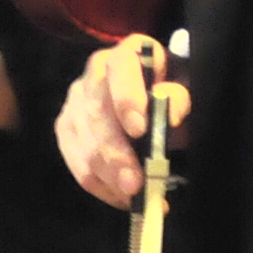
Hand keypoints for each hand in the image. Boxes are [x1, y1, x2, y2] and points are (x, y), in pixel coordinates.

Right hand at [57, 39, 189, 209]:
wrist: (155, 102)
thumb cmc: (174, 96)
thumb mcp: (186, 92)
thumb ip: (180, 97)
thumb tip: (170, 110)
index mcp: (127, 54)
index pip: (120, 68)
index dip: (126, 98)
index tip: (139, 130)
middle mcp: (94, 72)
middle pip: (96, 113)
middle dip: (115, 153)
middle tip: (135, 184)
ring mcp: (76, 100)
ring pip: (83, 142)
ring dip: (107, 174)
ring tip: (133, 198)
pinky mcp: (66, 128)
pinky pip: (75, 161)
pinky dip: (99, 185)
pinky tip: (122, 198)